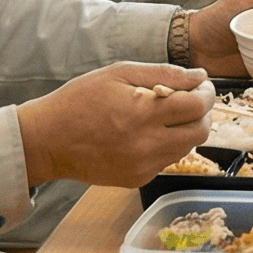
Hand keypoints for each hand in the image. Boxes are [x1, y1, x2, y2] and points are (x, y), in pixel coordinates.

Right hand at [14, 62, 213, 187]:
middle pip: (200, 131)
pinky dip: (166, 145)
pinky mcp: (137, 179)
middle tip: (190, 100)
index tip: (201, 86)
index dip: (206, 93)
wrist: (46, 141)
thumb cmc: (78, 101)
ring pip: (187, 148)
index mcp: (143, 113)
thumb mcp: (118, 73)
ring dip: (186, 130)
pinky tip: (146, 133)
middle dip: (202, 113)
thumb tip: (199, 76)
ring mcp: (143, 166)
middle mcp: (147, 144)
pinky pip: (166, 161)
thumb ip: (163, 72)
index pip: (198, 106)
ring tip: (166, 116)